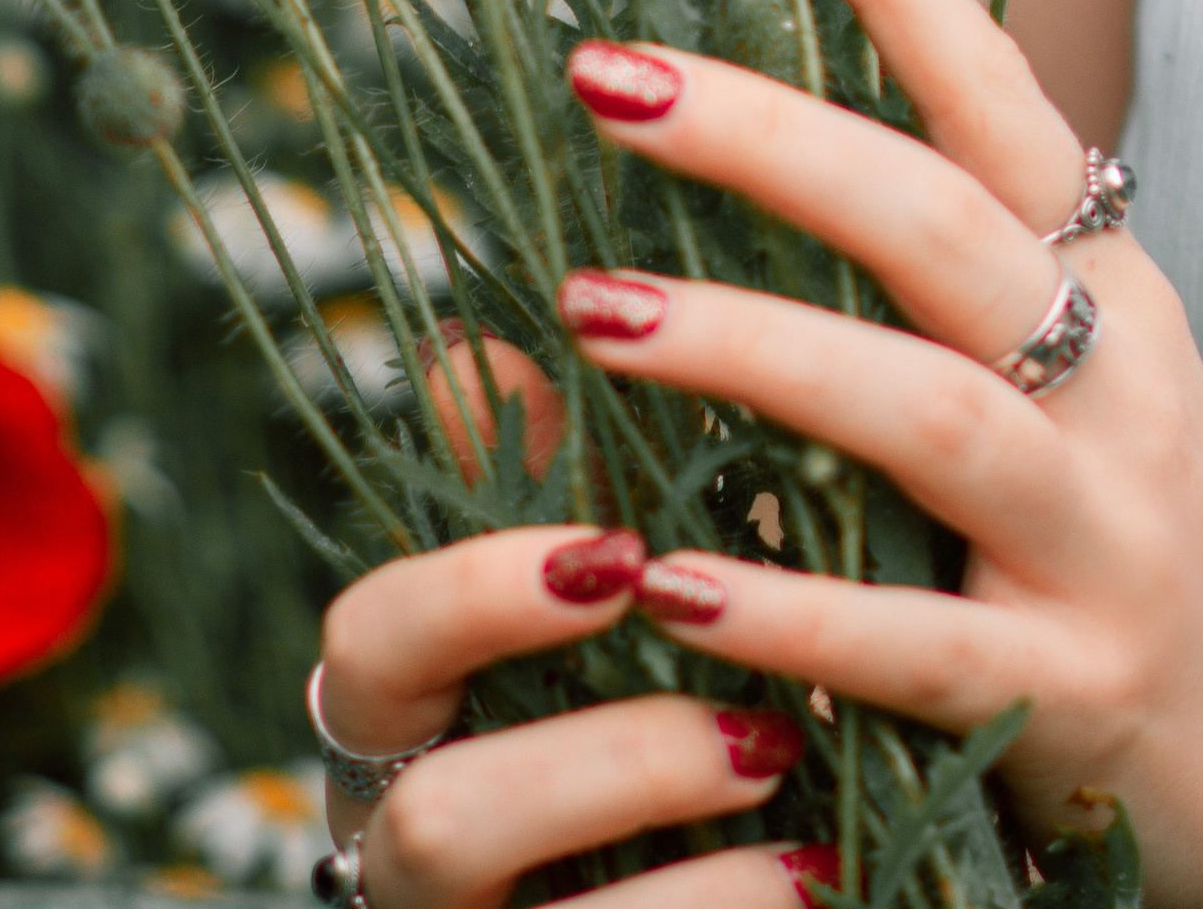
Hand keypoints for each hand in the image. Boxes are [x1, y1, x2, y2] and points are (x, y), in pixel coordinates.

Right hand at [313, 522, 824, 908]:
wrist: (707, 856)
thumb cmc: (628, 679)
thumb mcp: (594, 588)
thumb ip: (545, 481)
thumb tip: (480, 346)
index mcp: (414, 719)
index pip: (370, 644)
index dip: (474, 596)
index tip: (620, 551)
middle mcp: (418, 852)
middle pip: (437, 821)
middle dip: (609, 764)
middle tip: (758, 712)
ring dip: (694, 854)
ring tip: (800, 774)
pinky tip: (832, 867)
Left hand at [529, 0, 1202, 902]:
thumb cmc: (1142, 537)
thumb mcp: (1077, 377)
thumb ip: (937, 276)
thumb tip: (750, 133)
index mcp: (1106, 286)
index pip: (1000, 94)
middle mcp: (1116, 384)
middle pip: (942, 221)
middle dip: (771, 135)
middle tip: (608, 74)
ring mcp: (1105, 538)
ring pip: (929, 415)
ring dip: (758, 352)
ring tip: (593, 309)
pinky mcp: (1076, 695)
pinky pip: (921, 644)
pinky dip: (793, 610)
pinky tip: (667, 579)